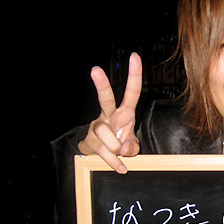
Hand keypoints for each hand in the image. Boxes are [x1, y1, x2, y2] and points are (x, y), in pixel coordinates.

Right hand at [78, 53, 141, 173]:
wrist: (97, 153)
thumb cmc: (119, 142)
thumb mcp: (132, 144)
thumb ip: (133, 147)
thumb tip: (124, 150)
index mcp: (125, 112)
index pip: (131, 91)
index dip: (134, 75)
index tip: (134, 57)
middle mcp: (109, 115)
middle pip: (105, 97)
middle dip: (100, 83)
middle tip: (95, 69)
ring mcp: (97, 126)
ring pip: (106, 135)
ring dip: (115, 149)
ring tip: (118, 154)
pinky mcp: (89, 139)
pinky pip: (104, 152)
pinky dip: (113, 162)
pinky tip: (119, 167)